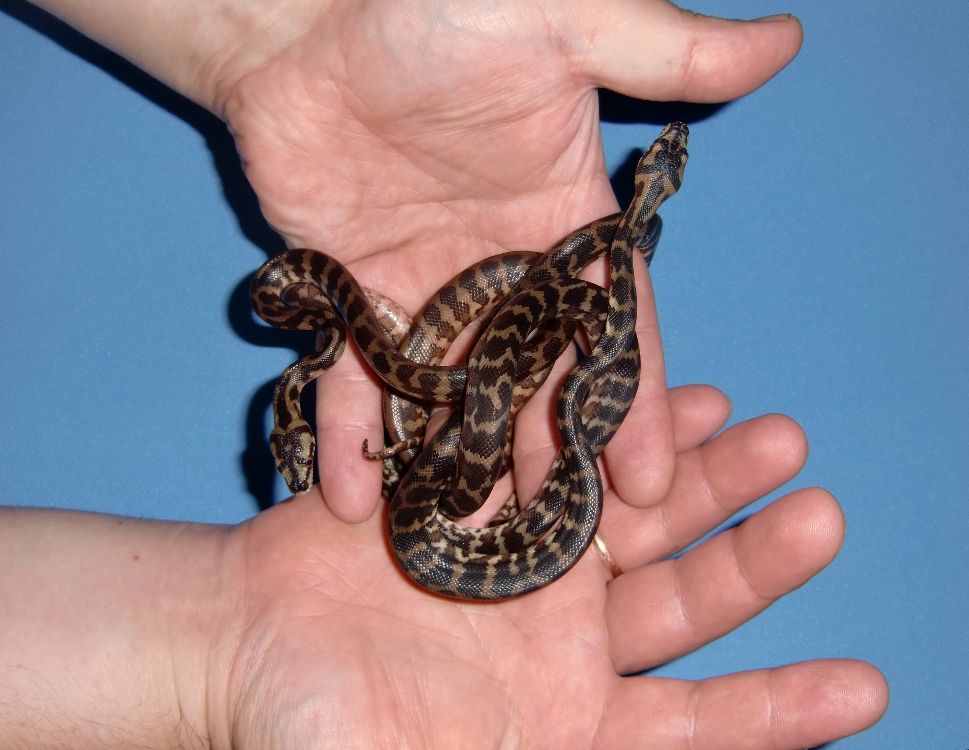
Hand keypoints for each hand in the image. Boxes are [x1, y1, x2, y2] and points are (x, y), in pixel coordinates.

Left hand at [207, 1, 802, 518]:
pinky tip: (353, 498)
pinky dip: (354, 431)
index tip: (654, 483)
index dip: (636, 406)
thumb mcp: (562, 25)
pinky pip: (356, 375)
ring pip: (454, 395)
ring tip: (464, 541)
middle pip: (537, 382)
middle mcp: (503, 268)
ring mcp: (426, 288)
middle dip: (550, 457)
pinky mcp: (353, 294)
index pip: (616, 329)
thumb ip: (662, 50)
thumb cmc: (437, 11)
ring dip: (458, 463)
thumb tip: (782, 38)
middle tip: (557, 540)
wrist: (307, 15)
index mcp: (566, 221)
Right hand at [211, 385, 886, 747]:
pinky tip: (671, 397)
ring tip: (772, 438)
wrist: (242, 641)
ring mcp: (532, 560)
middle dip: (752, 563)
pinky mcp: (488, 499)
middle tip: (821, 516)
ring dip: (702, 480)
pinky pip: (560, 458)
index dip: (770, 713)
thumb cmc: (316, 734)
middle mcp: (565, 636)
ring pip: (634, 518)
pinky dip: (608, 430)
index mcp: (564, 720)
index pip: (688, 725)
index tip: (860, 690)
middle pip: (679, 600)